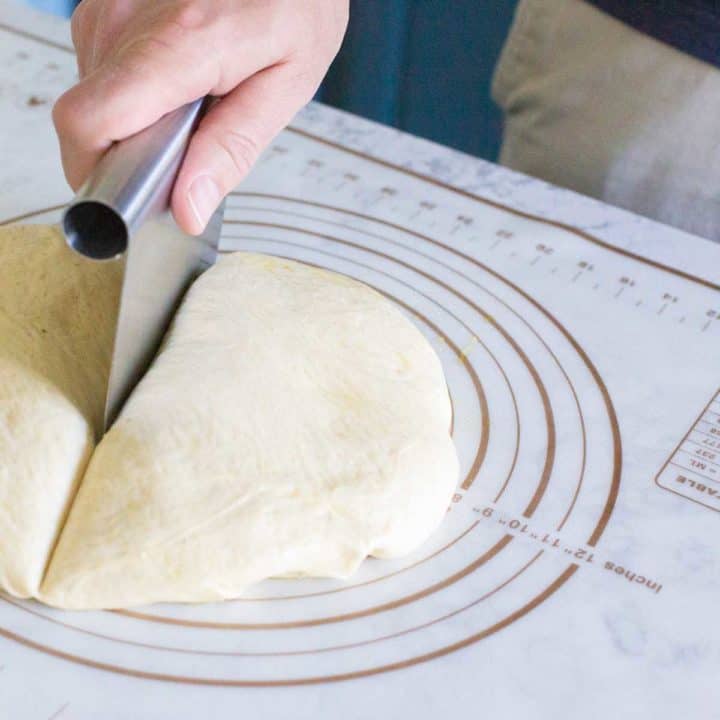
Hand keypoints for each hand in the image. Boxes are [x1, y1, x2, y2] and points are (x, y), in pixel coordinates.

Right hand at [53, 0, 348, 233]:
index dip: (96, 173)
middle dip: (126, 151)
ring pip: (95, 94)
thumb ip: (233, 149)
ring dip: (134, 118)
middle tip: (184, 147)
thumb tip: (188, 209)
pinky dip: (134, 89)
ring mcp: (112, 3)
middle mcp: (129, 17)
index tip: (128, 196)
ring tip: (191, 102)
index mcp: (178, 45)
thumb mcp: (287, 85)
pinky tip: (178, 77)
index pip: (90, 122)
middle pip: (90, 117)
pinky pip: (103, 66)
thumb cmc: (298, 3)